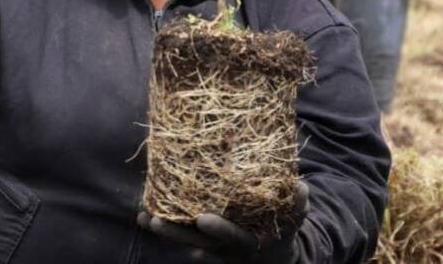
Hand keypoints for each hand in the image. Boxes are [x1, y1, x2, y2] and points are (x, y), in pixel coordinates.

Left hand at [137, 181, 308, 263]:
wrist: (274, 258)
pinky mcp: (204, 243)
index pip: (232, 237)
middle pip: (198, 244)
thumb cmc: (283, 229)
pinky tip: (142, 217)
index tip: (202, 219)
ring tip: (144, 218)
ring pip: (186, 242)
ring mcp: (214, 247)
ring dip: (166, 231)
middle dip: (177, 234)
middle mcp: (228, 248)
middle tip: (155, 221)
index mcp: (249, 242)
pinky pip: (182, 237)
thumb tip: (300, 186)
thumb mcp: (295, 220)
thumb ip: (298, 206)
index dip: (219, 229)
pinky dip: (166, 228)